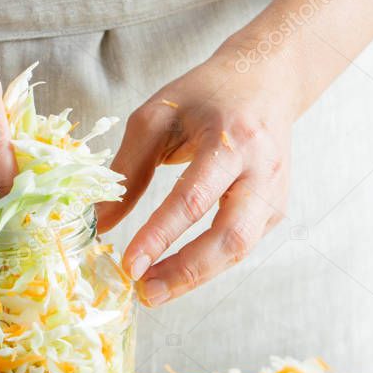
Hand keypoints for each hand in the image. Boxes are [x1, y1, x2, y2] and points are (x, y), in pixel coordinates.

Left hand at [97, 47, 294, 305]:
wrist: (266, 80)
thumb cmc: (205, 96)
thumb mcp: (156, 118)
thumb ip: (128, 170)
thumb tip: (97, 222)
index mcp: (231, 139)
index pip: (194, 197)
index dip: (160, 235)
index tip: (130, 264)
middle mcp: (261, 170)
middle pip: (230, 235)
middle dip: (185, 271)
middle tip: (144, 293)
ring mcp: (274, 193)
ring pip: (239, 249)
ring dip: (195, 278)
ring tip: (153, 293)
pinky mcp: (275, 209)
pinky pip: (240, 247)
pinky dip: (208, 266)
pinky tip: (176, 275)